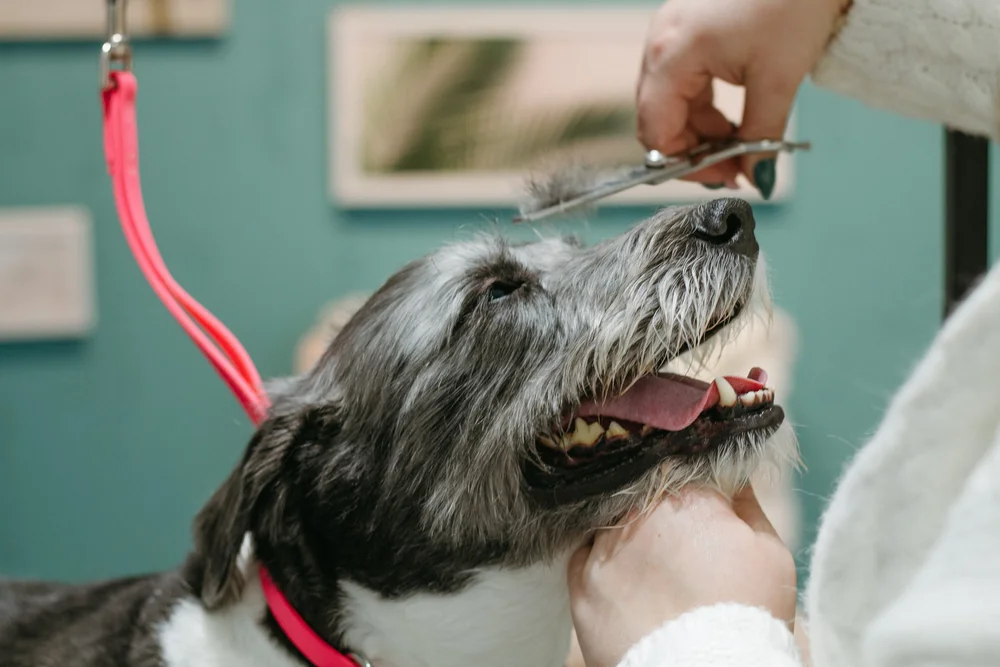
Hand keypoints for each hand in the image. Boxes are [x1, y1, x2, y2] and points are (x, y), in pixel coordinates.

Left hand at [567, 485, 797, 666]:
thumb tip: (732, 474)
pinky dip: (602, 564)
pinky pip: (584, 558)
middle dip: (657, 512)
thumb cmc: (747, 614)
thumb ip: (747, 503)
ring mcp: (603, 548)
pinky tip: (624, 579)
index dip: (695, 494)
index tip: (702, 515)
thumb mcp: (769, 552)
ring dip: (627, 535)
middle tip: (676, 544)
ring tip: (650, 564)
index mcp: (687, 495)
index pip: (686, 473)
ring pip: (610, 524)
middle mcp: (636, 512)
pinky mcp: (580, 584)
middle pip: (642, 496)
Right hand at [636, 0, 849, 195]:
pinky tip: (734, 117)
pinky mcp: (687, 29)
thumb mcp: (778, 79)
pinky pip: (683, 82)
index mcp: (671, 55)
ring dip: (701, 131)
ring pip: (671, 103)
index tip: (722, 178)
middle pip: (658, 119)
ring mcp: (670, 33)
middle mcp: (659, 43)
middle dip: (694, 150)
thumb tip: (759, 179)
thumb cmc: (792, 0)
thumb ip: (762, 137)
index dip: (684, 165)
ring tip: (742, 143)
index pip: (656, 131)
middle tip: (736, 168)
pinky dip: (705, 107)